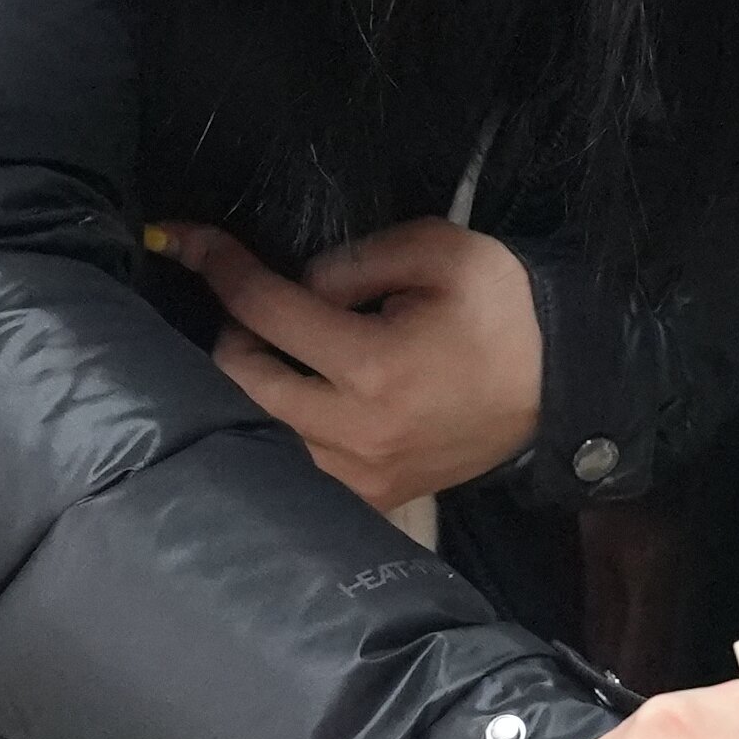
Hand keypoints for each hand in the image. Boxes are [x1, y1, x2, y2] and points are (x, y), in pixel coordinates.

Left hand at [166, 217, 541, 516]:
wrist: (556, 389)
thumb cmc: (501, 313)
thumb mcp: (442, 251)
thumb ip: (357, 258)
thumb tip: (296, 285)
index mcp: (373, 366)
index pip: (265, 311)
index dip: (220, 266)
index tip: (183, 240)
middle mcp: (353, 431)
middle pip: (238, 379)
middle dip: (234, 333)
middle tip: (262, 311)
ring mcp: (358, 475)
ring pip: (254, 429)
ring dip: (247, 385)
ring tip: (279, 356)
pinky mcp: (368, 499)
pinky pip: (290, 465)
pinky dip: (274, 429)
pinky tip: (296, 400)